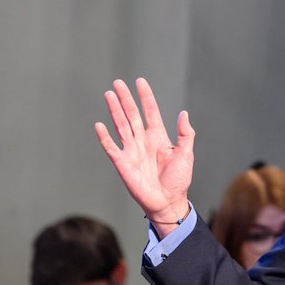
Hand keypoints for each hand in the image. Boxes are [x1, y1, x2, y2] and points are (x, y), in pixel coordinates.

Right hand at [95, 78, 193, 231]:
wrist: (168, 202)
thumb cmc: (178, 180)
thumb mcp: (185, 155)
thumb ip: (185, 134)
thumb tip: (184, 114)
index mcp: (158, 137)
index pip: (150, 112)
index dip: (145, 97)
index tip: (140, 82)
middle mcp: (143, 141)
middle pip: (132, 115)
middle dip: (125, 99)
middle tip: (118, 83)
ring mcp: (131, 151)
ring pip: (121, 126)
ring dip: (115, 111)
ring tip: (109, 94)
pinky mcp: (122, 163)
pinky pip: (111, 147)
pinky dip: (104, 137)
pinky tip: (99, 125)